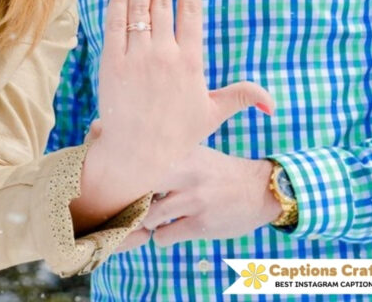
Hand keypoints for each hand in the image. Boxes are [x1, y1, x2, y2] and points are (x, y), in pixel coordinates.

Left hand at [72, 0, 273, 231]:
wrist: (135, 153)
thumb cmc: (176, 134)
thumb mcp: (212, 114)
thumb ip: (241, 96)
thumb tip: (272, 102)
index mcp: (191, 62)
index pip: (192, 12)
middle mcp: (164, 55)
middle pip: (163, 1)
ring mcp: (136, 57)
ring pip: (139, 6)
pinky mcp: (111, 62)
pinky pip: (115, 23)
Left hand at [114, 146, 281, 250]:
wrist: (258, 188)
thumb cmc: (214, 168)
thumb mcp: (191, 150)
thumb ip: (161, 149)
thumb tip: (113, 135)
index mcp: (178, 149)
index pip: (136, 155)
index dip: (119, 168)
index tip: (117, 176)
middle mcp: (184, 171)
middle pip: (135, 186)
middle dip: (126, 196)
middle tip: (127, 200)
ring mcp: (193, 199)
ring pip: (146, 215)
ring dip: (143, 219)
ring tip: (149, 215)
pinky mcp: (201, 224)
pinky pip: (162, 236)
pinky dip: (159, 236)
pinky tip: (167, 229)